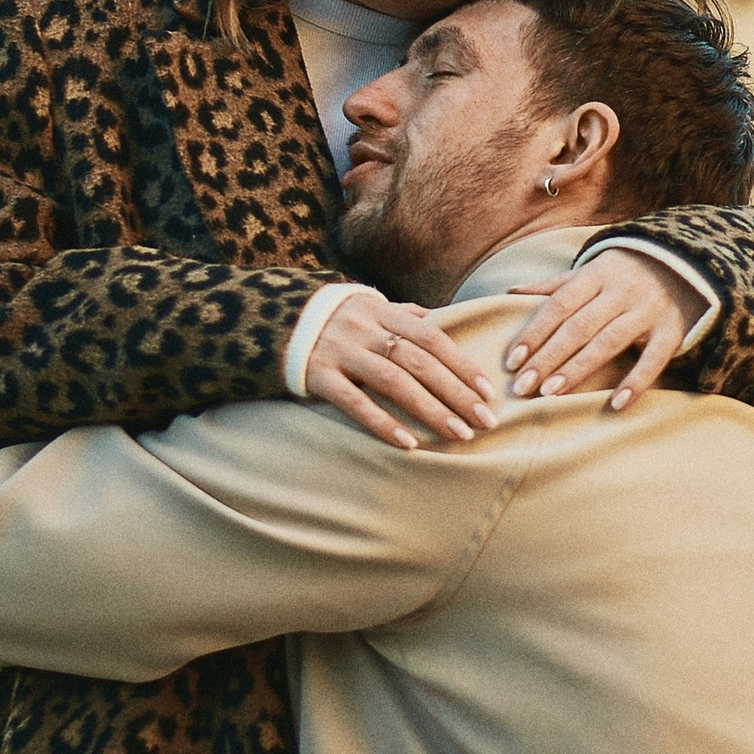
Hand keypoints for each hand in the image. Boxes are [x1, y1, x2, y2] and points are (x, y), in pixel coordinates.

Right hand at [301, 288, 502, 450]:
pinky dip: (382, 423)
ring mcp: (339, 350)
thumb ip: (404, 316)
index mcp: (382, 310)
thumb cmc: (333, 321)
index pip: (432, 337)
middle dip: (456, 392)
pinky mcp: (317, 375)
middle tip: (485, 421)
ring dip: (430, 410)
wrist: (266, 320)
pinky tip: (408, 444)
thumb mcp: (368, 310)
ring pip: (393, 381)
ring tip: (458, 434)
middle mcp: (364, 328)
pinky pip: (353, 402)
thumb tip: (444, 322)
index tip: (487, 392)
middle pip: (419, 361)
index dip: (462, 364)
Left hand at [504, 248, 706, 411]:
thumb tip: (511, 292)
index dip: (534, 332)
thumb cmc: (625, 274)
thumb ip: (554, 286)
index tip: (511, 361)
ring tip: (550, 394)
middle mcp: (621, 291)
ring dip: (578, 369)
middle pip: (578, 326)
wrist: (686, 262)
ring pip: (608, 342)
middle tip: (522, 387)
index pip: (559, 305)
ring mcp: (647, 311)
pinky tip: (615, 405)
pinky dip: (636, 382)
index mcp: (596, 274)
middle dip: (548, 357)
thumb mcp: (592, 271)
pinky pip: (653, 360)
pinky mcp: (672, 331)